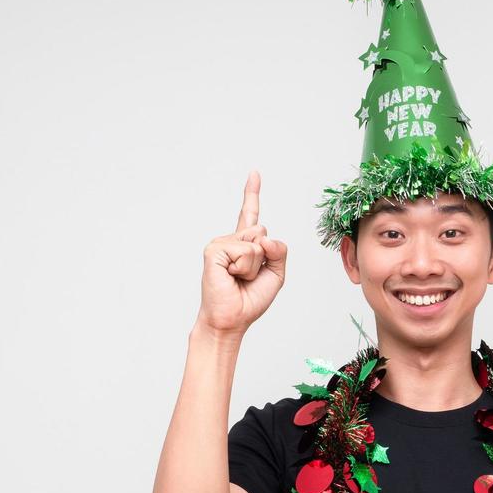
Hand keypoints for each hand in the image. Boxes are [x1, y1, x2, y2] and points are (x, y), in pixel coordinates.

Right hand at [196, 171, 287, 336]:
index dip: (252, 194)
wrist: (232, 318)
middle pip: (264, 232)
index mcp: (245, 245)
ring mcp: (221, 243)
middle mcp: (232, 240)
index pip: (250, 215)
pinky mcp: (213, 249)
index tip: (254, 173)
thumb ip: (279, 251)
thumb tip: (264, 236)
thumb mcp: (277, 274)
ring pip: (256, 242)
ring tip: (238, 278)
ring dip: (254, 266)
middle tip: (247, 277)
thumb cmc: (250, 300)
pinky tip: (230, 276)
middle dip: (265, 258)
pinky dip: (244, 268)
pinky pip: (245, 251)